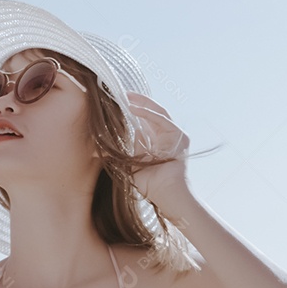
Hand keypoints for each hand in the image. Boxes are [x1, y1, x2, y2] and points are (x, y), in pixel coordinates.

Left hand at [125, 91, 190, 207]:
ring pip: (156, 112)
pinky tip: (133, 107)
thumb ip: (124, 148)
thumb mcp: (130, 161)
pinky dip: (147, 113)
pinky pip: (162, 120)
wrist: (164, 195)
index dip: (129, 109)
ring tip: (124, 96)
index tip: (114, 101)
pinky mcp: (180, 137)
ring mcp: (174, 135)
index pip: (142, 119)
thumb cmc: (147, 183)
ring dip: (140, 103)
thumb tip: (107, 141)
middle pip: (150, 112)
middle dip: (135, 101)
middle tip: (119, 93)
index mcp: (154, 140)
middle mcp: (165, 135)